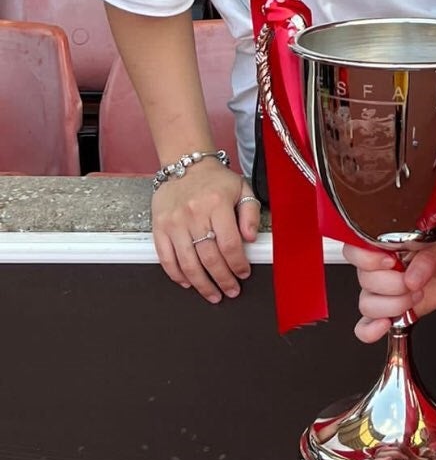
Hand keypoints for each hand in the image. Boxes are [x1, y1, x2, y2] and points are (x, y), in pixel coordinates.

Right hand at [151, 161, 258, 302]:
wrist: (185, 165)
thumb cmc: (216, 180)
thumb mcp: (242, 189)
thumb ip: (250, 213)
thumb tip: (251, 238)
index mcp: (217, 204)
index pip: (230, 244)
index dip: (238, 264)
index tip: (244, 274)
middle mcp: (194, 214)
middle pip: (210, 257)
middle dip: (223, 279)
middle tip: (231, 291)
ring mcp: (174, 223)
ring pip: (188, 263)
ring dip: (202, 284)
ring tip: (212, 294)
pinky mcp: (159, 228)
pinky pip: (166, 258)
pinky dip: (177, 275)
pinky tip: (188, 282)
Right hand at [346, 238, 435, 343]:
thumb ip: (425, 257)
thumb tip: (412, 278)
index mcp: (383, 244)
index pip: (355, 250)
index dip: (369, 259)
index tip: (392, 261)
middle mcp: (377, 268)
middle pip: (365, 281)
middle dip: (394, 285)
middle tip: (415, 281)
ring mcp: (381, 291)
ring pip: (367, 304)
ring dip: (394, 304)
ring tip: (416, 295)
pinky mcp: (388, 312)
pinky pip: (364, 327)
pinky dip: (371, 330)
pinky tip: (385, 324)